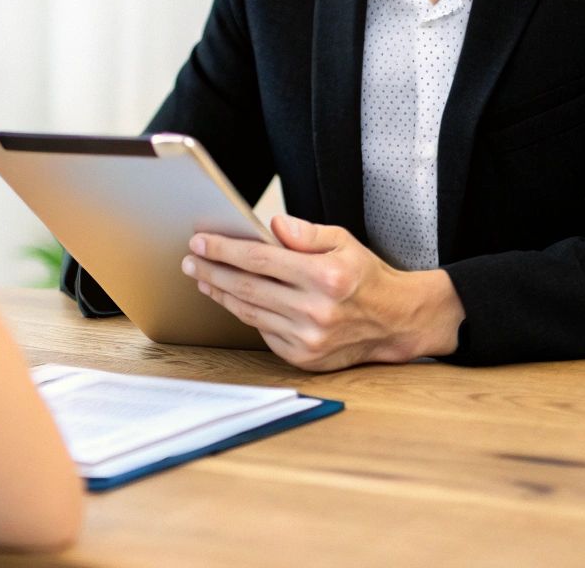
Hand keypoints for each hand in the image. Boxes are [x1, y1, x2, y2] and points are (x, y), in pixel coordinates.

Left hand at [181, 214, 464, 370]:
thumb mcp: (344, 242)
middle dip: (212, 271)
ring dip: (221, 293)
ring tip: (203, 278)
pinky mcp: (303, 357)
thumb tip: (274, 225)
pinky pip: (262, 331)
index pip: (260, 260)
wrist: (394, 322)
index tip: (201, 242)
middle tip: (190, 260)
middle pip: (247, 287)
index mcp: (325, 277)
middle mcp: (315, 311)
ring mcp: (308, 339)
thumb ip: (307, 234)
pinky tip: (231, 298)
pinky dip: (244, 313)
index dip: (225, 250)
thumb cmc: (366, 277)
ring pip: (249, 312)